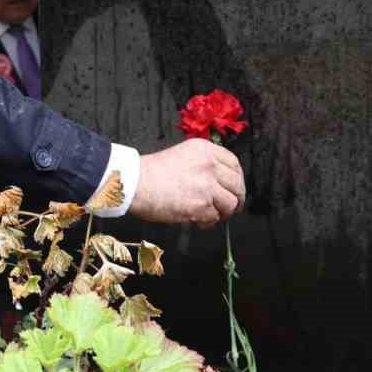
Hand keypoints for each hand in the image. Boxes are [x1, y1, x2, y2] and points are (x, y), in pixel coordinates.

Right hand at [128, 139, 245, 226]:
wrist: (133, 183)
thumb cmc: (149, 172)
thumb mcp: (180, 156)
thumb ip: (201, 164)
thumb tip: (217, 182)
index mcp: (204, 150)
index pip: (233, 163)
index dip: (237, 178)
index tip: (234, 187)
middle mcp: (209, 165)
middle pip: (237, 184)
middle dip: (236, 198)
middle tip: (231, 206)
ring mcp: (207, 185)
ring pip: (230, 203)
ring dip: (223, 212)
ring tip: (211, 215)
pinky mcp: (201, 205)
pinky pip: (214, 218)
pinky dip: (207, 222)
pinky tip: (197, 221)